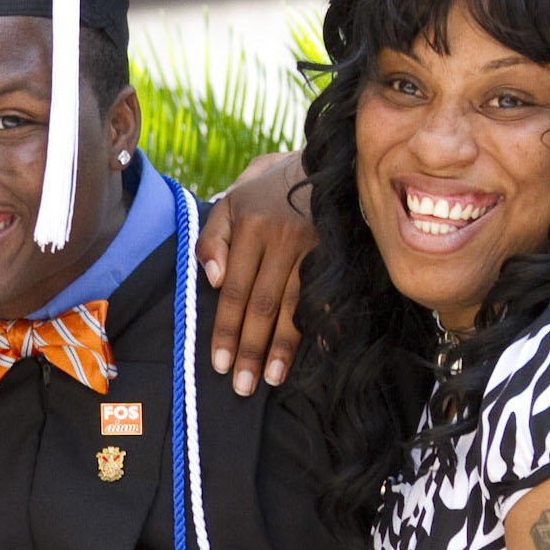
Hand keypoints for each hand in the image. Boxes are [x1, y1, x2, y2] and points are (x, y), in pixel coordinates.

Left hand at [198, 151, 312, 395]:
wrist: (326, 162)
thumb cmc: (269, 189)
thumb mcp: (232, 201)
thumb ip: (212, 239)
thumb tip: (213, 280)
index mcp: (250, 227)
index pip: (233, 290)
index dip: (226, 329)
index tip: (220, 364)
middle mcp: (281, 238)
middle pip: (262, 305)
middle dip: (251, 349)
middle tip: (243, 387)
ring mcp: (313, 246)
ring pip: (294, 305)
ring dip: (282, 347)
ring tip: (271, 380)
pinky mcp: (336, 252)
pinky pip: (325, 297)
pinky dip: (322, 327)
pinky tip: (317, 354)